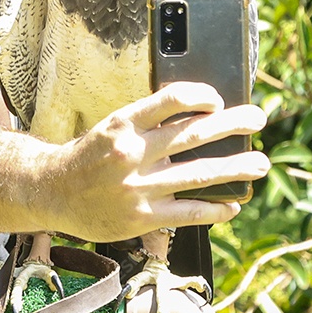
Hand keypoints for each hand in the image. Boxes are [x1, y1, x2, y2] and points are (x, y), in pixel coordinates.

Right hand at [42, 81, 269, 242]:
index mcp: (123, 124)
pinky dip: (215, 209)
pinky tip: (232, 205)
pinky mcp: (142, 216)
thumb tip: (196, 118)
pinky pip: (189, 212)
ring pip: (199, 174)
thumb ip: (146, 124)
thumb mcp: (110, 128)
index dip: (201, 96)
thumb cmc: (88, 156)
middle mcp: (132, 152)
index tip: (218, 100)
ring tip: (259, 163)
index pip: (171, 100)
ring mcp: (139, 187)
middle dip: (232, 124)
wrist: (52, 191)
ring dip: (236, 168)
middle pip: (193, 134)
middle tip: (257, 118)